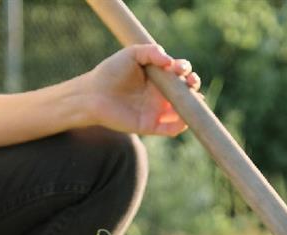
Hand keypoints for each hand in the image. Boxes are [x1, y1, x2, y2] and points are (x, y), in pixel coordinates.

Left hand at [79, 44, 200, 136]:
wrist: (92, 94)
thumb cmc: (110, 72)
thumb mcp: (131, 54)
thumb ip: (152, 51)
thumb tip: (171, 62)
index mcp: (157, 77)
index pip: (179, 73)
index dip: (185, 69)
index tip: (180, 67)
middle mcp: (159, 94)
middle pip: (186, 91)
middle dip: (194, 85)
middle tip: (191, 81)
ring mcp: (156, 110)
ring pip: (182, 111)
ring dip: (193, 106)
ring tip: (193, 99)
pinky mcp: (150, 125)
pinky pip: (171, 129)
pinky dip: (181, 125)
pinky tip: (184, 117)